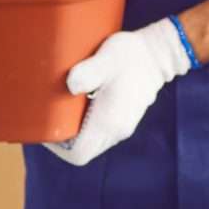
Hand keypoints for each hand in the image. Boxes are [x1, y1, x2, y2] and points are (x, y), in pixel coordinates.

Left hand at [44, 18, 193, 165]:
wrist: (159, 54)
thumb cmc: (132, 55)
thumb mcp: (107, 58)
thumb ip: (88, 72)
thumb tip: (70, 85)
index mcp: (109, 122)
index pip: (78, 154)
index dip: (58, 147)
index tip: (48, 126)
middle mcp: (116, 131)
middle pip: (83, 151)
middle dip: (64, 140)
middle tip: (52, 115)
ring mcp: (122, 127)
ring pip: (91, 143)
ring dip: (76, 132)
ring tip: (65, 108)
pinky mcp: (124, 120)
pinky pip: (99, 134)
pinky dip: (86, 126)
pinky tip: (82, 103)